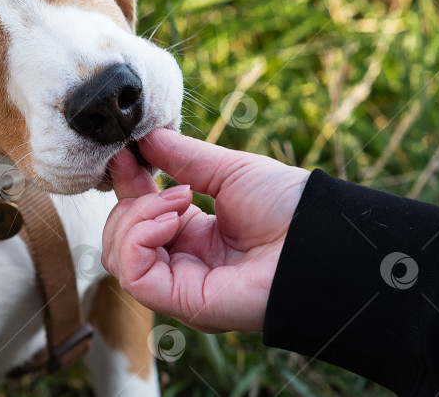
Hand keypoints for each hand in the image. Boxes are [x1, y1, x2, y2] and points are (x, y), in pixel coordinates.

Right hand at [102, 129, 309, 332]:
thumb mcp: (227, 171)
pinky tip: (171, 220)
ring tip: (178, 202)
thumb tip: (142, 138)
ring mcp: (179, 286)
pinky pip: (133, 274)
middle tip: (166, 186)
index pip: (136, 216)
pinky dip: (139, 238)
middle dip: (130, 202)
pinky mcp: (182, 301)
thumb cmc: (287, 207)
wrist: (320, 237)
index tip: (124, 154)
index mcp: (191, 236)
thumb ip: (181, 158)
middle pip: (118, 239)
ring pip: (118, 257)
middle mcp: (181, 265)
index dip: (126, 184)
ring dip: (136, 217)